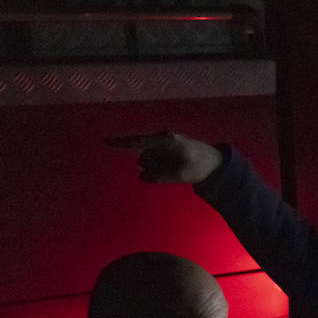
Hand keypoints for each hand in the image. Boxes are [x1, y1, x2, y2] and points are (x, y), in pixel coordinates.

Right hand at [104, 131, 223, 183]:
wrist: (213, 162)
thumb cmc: (199, 165)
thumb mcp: (182, 174)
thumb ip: (161, 175)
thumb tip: (143, 176)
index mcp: (165, 141)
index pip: (139, 142)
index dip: (121, 142)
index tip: (105, 141)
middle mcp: (160, 141)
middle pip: (144, 159)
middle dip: (153, 168)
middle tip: (175, 170)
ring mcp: (161, 147)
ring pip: (147, 164)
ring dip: (157, 170)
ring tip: (177, 169)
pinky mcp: (162, 153)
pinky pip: (153, 167)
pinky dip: (159, 171)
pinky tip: (174, 169)